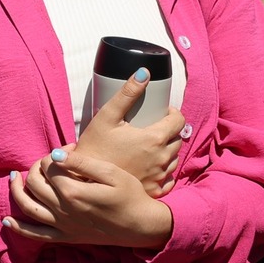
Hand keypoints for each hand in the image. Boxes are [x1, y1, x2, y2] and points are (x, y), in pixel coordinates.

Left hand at [4, 149, 174, 248]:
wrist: (143, 226)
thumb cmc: (131, 196)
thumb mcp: (111, 173)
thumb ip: (81, 163)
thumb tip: (54, 154)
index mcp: (73, 192)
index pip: (48, 167)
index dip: (54, 154)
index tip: (69, 150)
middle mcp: (63, 210)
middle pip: (34, 184)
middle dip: (35, 167)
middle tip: (46, 161)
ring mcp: (62, 226)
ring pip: (28, 207)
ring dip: (16, 191)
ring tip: (13, 177)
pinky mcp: (66, 237)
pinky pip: (36, 236)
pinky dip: (19, 229)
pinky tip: (7, 221)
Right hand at [73, 72, 184, 197]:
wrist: (84, 180)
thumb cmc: (94, 147)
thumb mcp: (107, 116)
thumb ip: (127, 93)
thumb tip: (144, 72)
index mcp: (154, 139)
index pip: (179, 121)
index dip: (173, 114)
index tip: (163, 113)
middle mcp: (162, 158)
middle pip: (177, 139)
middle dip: (169, 131)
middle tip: (153, 128)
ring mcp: (159, 176)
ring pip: (174, 158)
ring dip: (167, 151)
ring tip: (151, 147)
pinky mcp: (154, 190)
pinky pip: (168, 179)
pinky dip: (164, 171)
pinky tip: (152, 167)